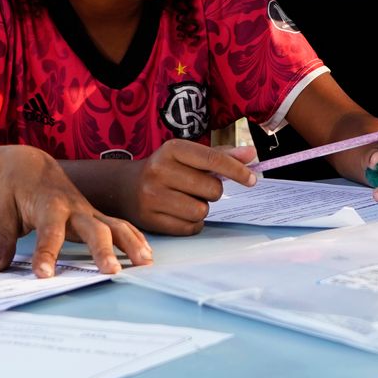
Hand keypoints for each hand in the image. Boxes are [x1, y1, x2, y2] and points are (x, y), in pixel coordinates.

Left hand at [0, 146, 153, 274]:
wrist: (31, 164)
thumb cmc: (15, 190)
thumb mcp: (1, 210)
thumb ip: (1, 239)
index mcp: (48, 205)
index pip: (49, 232)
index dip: (46, 253)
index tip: (44, 275)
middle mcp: (73, 207)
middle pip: (93, 228)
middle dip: (102, 249)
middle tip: (111, 271)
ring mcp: (89, 210)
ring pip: (114, 225)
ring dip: (130, 243)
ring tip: (143, 263)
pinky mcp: (97, 214)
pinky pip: (120, 225)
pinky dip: (135, 238)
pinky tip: (146, 254)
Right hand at [123, 141, 258, 236]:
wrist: (124, 187)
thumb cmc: (166, 169)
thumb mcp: (188, 155)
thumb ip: (221, 154)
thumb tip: (250, 154)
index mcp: (172, 149)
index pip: (213, 159)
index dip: (237, 171)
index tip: (252, 179)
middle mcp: (159, 170)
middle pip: (212, 189)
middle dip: (213, 191)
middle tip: (198, 187)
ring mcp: (152, 196)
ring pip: (201, 211)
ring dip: (201, 208)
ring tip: (186, 199)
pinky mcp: (150, 220)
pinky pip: (190, 228)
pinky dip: (192, 223)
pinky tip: (179, 212)